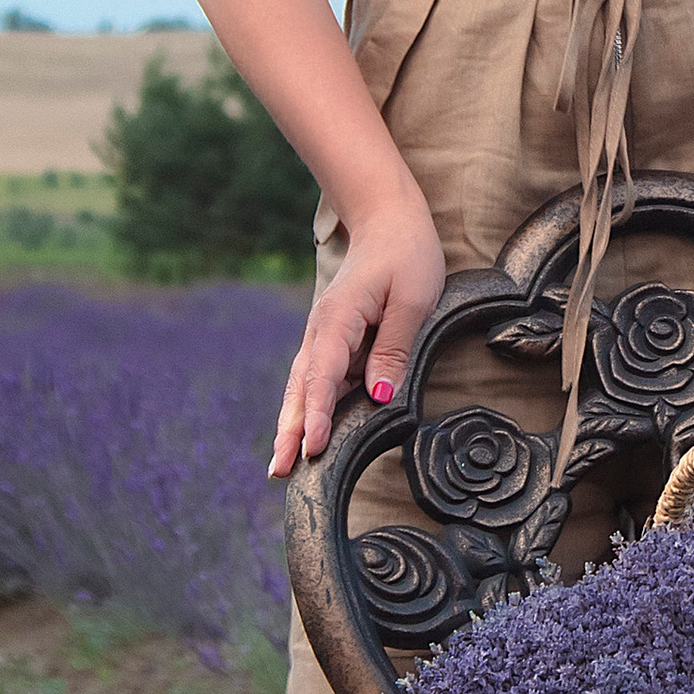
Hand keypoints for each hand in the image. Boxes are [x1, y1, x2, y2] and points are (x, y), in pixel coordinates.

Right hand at [269, 193, 448, 476]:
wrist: (389, 222)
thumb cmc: (406, 255)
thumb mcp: (412, 299)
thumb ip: (394, 348)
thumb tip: (379, 395)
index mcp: (338, 318)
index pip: (323, 374)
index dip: (317, 413)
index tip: (315, 447)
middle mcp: (322, 331)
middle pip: (300, 387)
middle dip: (289, 431)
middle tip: (280, 471)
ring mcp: (324, 337)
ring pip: (302, 387)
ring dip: (292, 426)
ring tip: (280, 467)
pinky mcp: (334, 342)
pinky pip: (317, 381)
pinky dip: (306, 410)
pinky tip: (304, 438)